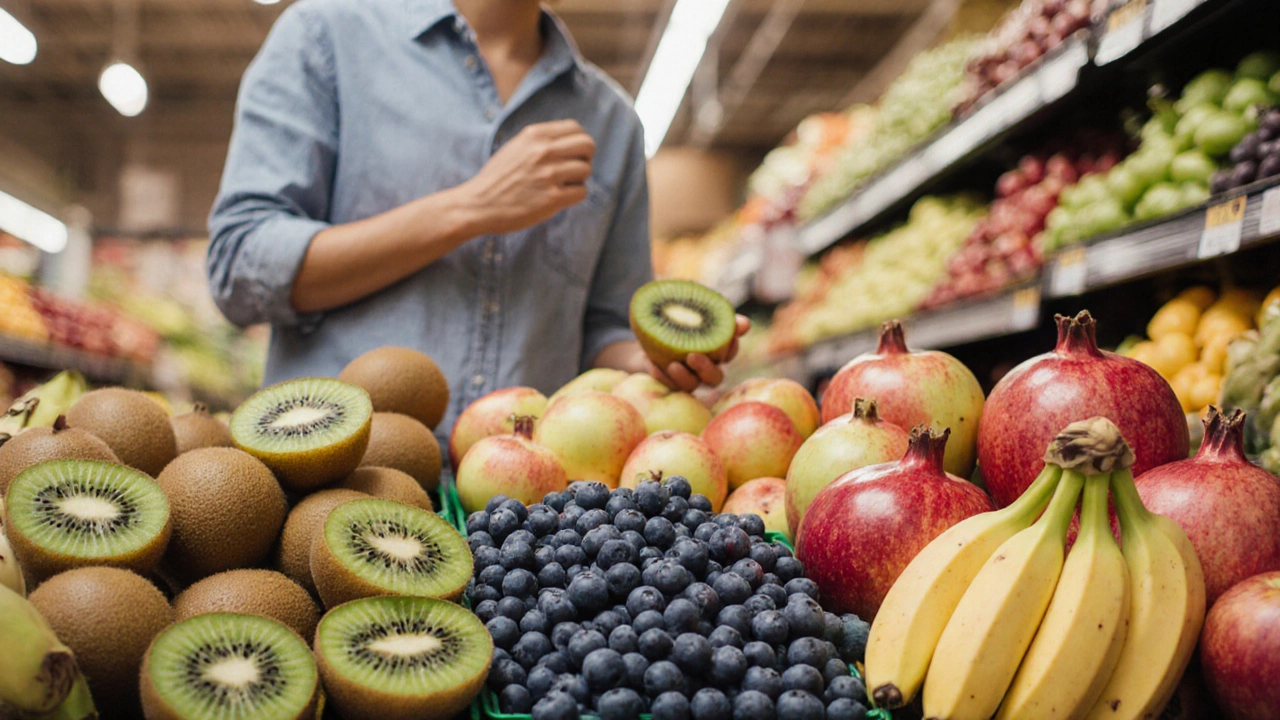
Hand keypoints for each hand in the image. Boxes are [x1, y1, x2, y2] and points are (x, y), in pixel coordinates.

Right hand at [457, 120, 595, 234]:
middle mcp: (543, 151)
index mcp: (534, 135)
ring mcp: (549, 175)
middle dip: (585, 157)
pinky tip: (559, 198)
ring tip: (562, 185)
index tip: (571, 154)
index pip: (576, 128)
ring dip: (579, 179)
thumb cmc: (498, 178)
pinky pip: (581, 192)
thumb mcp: (516, 146)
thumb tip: (571, 140)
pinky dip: (574, 196)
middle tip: (573, 169)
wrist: (478, 205)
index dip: (578, 141)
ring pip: (586, 169)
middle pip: (587, 145)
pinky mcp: (552, 198)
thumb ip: (541, 140)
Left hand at [648, 315, 751, 391]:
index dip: (729, 348)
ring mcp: (687, 378)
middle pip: (714, 377)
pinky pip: (666, 384)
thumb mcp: (697, 311)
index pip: (729, 353)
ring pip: (691, 385)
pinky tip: (653, 363)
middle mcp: (705, 369)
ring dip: (683, 377)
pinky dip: (661, 375)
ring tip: (673, 365)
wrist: (651, 328)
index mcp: (717, 351)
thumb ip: (718, 316)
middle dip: (705, 368)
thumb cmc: (681, 317)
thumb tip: (746, 324)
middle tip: (692, 356)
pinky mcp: (668, 381)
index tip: (723, 338)